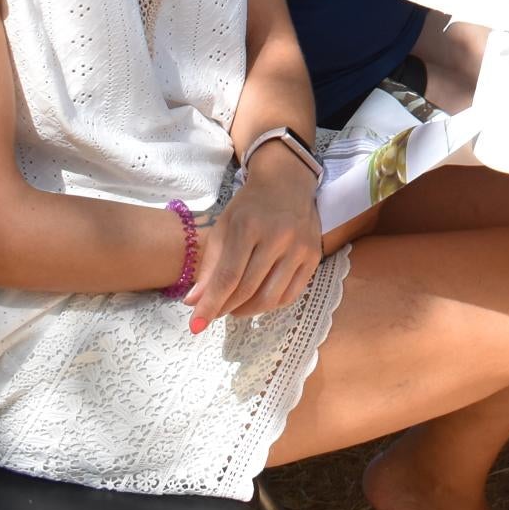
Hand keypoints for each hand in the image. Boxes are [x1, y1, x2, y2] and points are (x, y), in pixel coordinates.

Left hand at [183, 154, 320, 328]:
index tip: (195, 326)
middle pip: (248, 289)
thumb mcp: (223, 228)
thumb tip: (194, 302)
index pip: (228, 276)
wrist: (288, 183)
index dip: (211, 305)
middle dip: (226, 308)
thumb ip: (210, 266)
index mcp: (249, 226)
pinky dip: (271, 305)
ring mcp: (300, 247)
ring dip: (248, 310)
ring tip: (235, 307)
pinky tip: (258, 299)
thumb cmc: (250, 206)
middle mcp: (278, 237)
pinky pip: (291, 295)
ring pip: (271, 297)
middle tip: (215, 312)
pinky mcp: (314, 256)